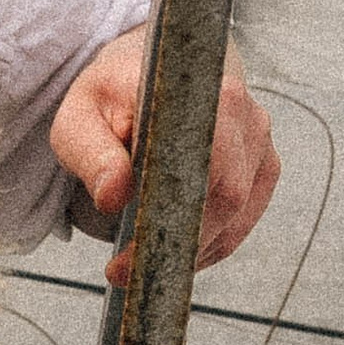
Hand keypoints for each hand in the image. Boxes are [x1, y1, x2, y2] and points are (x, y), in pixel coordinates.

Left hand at [50, 25, 280, 283]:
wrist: (151, 72)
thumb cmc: (111, 95)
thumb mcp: (79, 117)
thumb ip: (93, 153)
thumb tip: (113, 197)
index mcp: (195, 89)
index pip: (199, 164)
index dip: (170, 219)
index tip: (128, 258)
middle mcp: (238, 109)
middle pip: (226, 196)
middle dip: (179, 244)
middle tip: (129, 272)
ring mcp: (258, 137)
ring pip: (237, 215)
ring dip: (195, 249)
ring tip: (146, 263)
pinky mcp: (264, 164)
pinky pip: (244, 218)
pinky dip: (212, 241)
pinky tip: (177, 249)